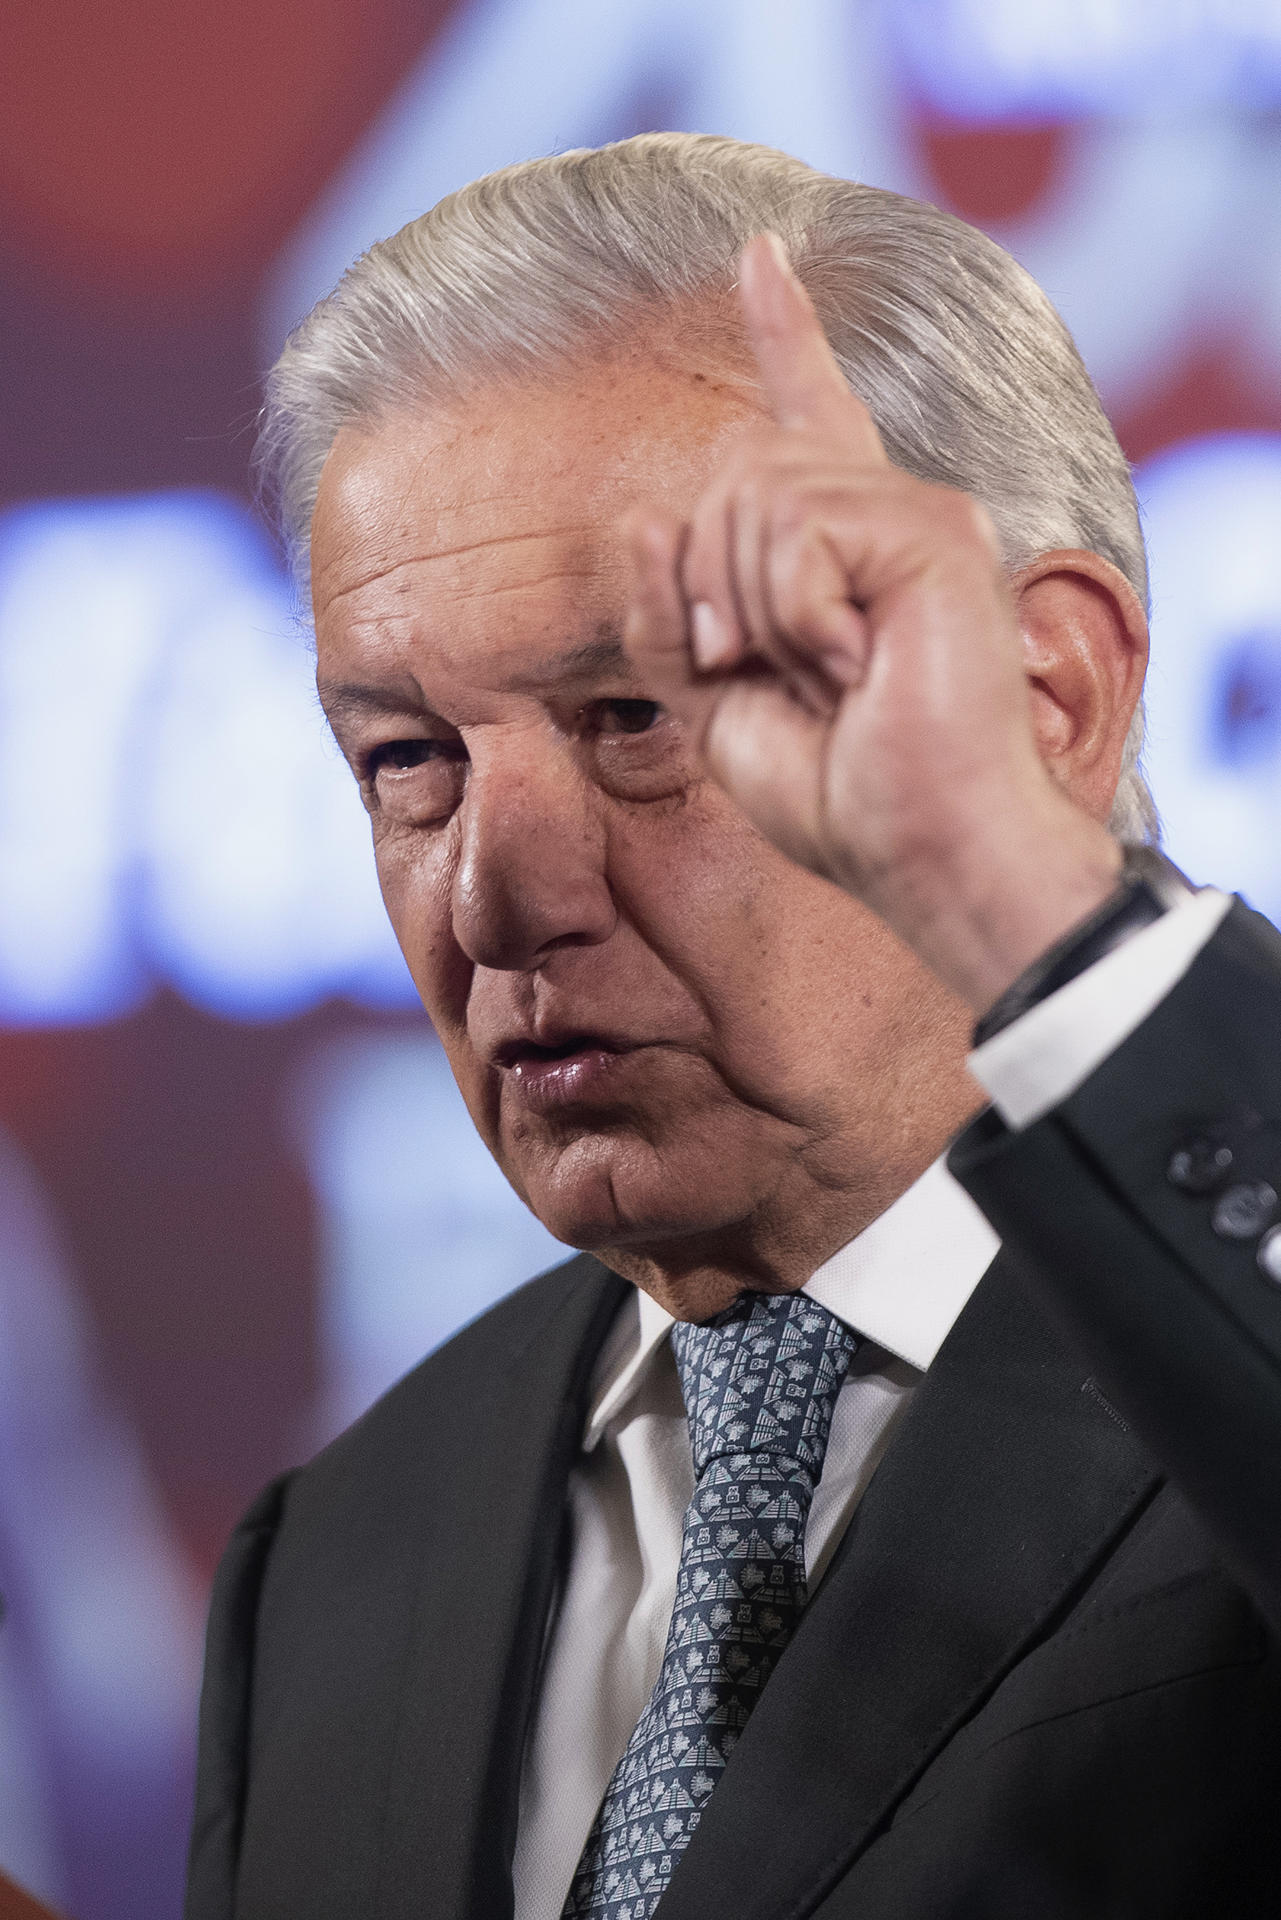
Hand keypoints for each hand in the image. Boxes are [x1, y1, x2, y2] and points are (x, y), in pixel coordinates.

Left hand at [622, 233, 1122, 1014]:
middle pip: (732, 476)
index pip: (806, 414)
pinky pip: (800, 532)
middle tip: (760, 672)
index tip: (758, 254)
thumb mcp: (715, 703)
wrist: (914, 845)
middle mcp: (888, 512)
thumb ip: (673, 612)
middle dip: (708, 587)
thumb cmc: (835, 791)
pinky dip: (796, 615)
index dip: (783, 332)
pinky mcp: (935, 534)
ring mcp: (918, 515)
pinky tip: (853, 665)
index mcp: (843, 545)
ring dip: (752, 609)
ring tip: (819, 675)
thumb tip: (644, 515)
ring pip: (756, 497)